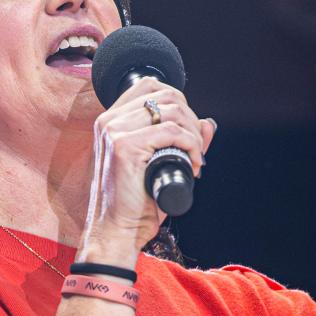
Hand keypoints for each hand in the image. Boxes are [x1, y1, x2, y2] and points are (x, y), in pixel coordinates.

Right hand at [81, 76, 215, 256]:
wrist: (117, 231)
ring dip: (193, 134)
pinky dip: (191, 145)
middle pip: (166, 95)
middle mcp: (108, 121)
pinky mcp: (124, 146)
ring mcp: (114, 132)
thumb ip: (182, 141)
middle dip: (191, 119)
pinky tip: (192, 164)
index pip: (149, 85)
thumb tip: (208, 124)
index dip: (178, 102)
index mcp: (111, 121)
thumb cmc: (134, 203)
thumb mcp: (160, 164)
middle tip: (196, 148)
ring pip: (172, 110)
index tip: (187, 130)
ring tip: (195, 158)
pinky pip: (171, 131)